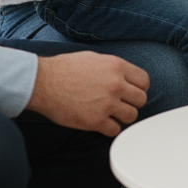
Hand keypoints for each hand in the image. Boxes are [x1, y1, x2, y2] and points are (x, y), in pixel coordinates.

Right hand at [25, 50, 148, 136]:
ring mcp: (107, 103)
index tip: (130, 92)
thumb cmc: (65, 69)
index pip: (144, 81)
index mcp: (116, 66)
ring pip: (131, 116)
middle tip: (119, 104)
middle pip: (141, 99)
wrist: (43, 82)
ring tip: (110, 113)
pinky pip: (115, 130)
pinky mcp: (96, 121)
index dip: (138, 88)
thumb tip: (126, 77)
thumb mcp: (94, 58)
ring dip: (122, 116)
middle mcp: (115, 84)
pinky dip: (109, 128)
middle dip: (131, 102)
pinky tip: (100, 122)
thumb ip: (113, 67)